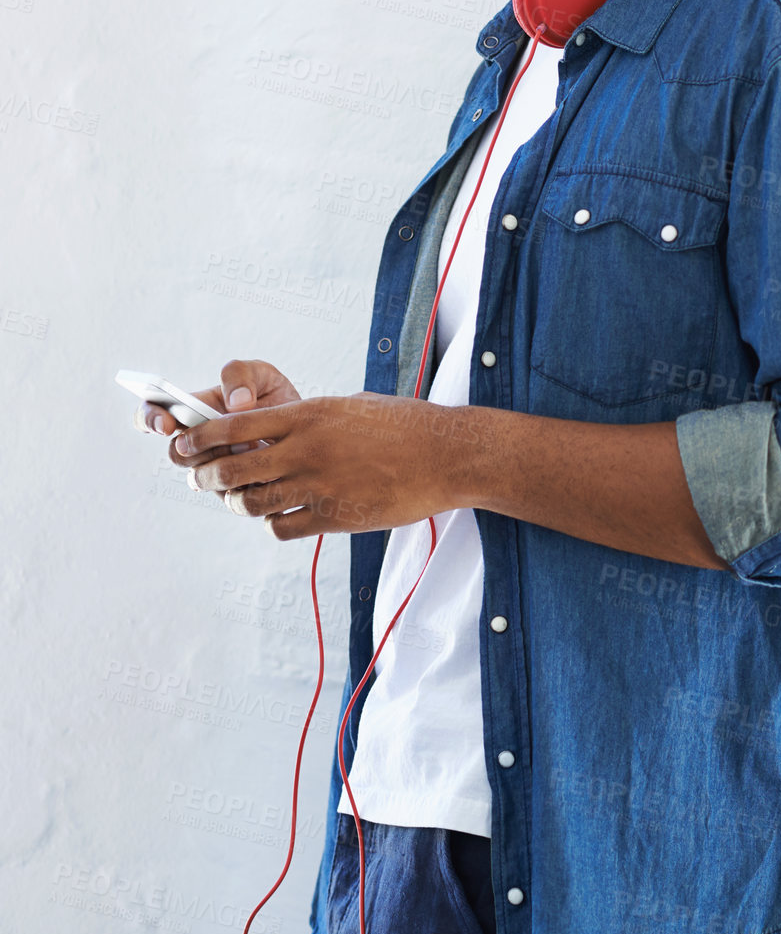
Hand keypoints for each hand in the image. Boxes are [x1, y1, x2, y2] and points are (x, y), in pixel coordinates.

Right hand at [134, 358, 302, 508]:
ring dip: (224, 463)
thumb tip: (236, 403)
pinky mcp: (232, 492)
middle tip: (229, 436)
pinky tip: (267, 467)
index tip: (167, 423)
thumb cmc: (274, 398)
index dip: (150, 419)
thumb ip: (241, 375)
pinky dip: (246, 480)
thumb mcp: (262, 375)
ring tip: (255, 447)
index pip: (152, 415)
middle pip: (177, 453)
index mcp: (192, 411)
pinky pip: (228, 495)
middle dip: (199, 446)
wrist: (309, 431)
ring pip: (200, 477)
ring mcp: (211, 470)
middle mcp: (196, 444)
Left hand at [168, 392, 473, 539]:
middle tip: (203, 479)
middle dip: (207, 477)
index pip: (233, 426)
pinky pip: (282, 527)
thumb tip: (275, 428)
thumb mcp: (349, 406)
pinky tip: (281, 515)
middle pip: (232, 470)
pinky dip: (273, 523)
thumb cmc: (402, 424)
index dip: (199, 436)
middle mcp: (307, 450)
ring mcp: (320, 486)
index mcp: (308, 415)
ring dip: (239, 503)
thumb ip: (309, 419)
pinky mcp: (334, 517)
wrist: (446, 455)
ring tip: (243, 499)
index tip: (183, 442)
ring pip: (251, 503)